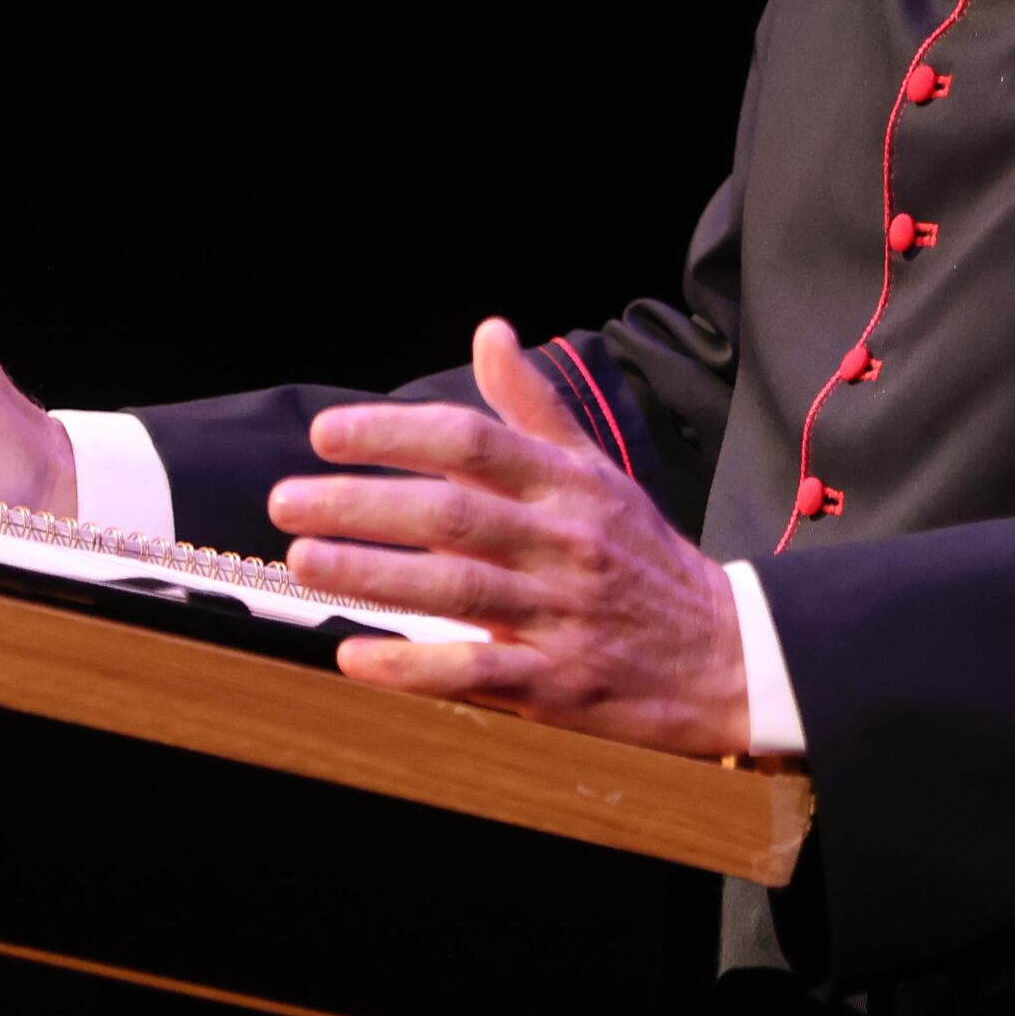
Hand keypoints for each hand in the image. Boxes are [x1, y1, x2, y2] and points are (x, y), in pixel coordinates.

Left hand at [270, 321, 749, 757]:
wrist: (726, 656)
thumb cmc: (645, 559)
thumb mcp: (599, 473)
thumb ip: (535, 409)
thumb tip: (490, 331)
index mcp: (570, 487)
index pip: (474, 443)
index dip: (396, 435)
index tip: (327, 435)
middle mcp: (564, 545)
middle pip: (453, 515)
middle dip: (362, 505)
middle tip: (288, 501)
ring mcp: (562, 616)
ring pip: (457, 592)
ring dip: (374, 576)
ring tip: (305, 563)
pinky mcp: (559, 684)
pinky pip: (477, 673)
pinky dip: (413, 666)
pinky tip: (356, 657)